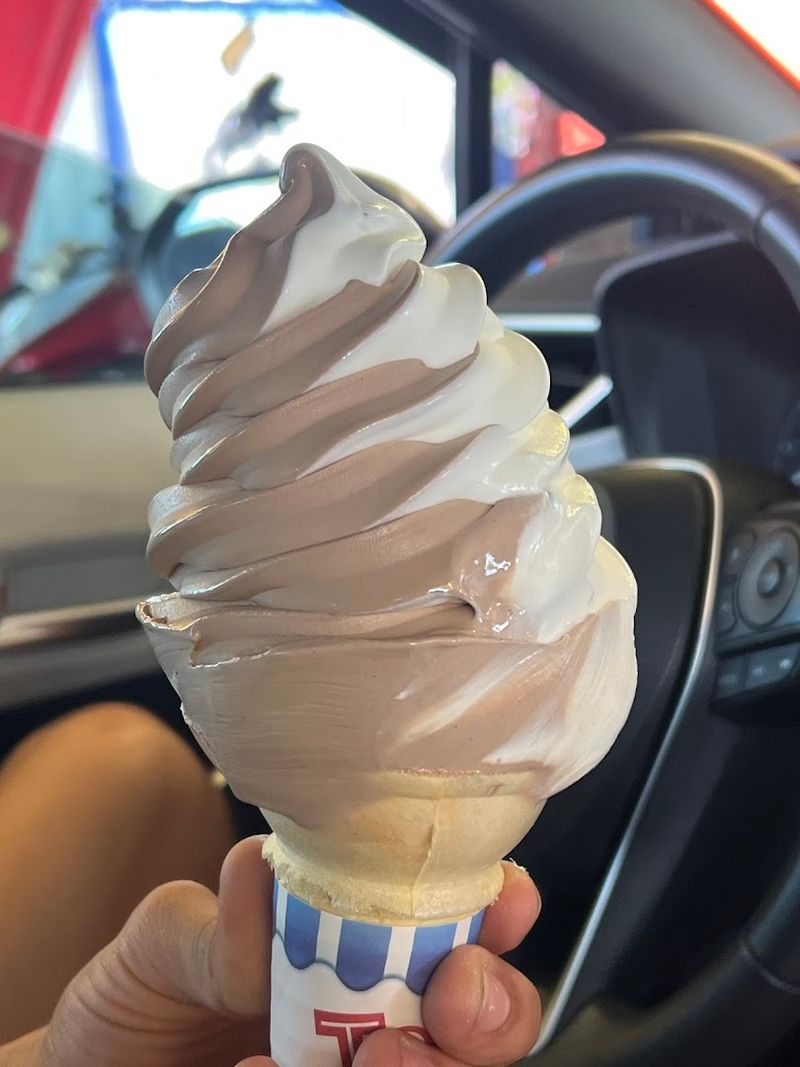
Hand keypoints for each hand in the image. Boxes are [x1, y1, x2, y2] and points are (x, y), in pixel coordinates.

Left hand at [2, 837, 540, 1066]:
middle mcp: (382, 1012)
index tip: (502, 901)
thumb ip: (207, 922)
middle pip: (489, 1016)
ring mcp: (362, 1065)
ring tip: (359, 1058)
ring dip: (425, 1064)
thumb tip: (255, 877)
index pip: (458, 915)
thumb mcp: (159, 946)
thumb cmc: (136, 1002)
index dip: (500, 907)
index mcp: (358, 936)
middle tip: (437, 1010)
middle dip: (491, 1009)